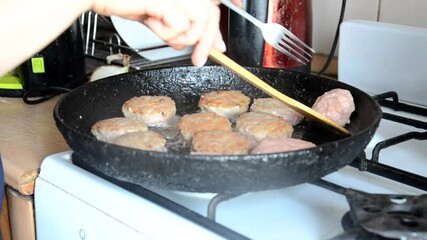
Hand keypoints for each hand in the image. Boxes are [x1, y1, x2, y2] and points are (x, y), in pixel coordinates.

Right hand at [92, 0, 241, 66]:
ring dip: (185, 37)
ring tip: (164, 34)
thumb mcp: (155, 16)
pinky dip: (168, 32)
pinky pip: (180, 24)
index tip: (222, 43)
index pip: (211, 5)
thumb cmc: (122, 0)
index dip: (221, 23)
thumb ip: (176, 27)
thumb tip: (190, 43)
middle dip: (208, 42)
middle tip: (199, 60)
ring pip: (201, 20)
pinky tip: (152, 23)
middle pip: (210, 15)